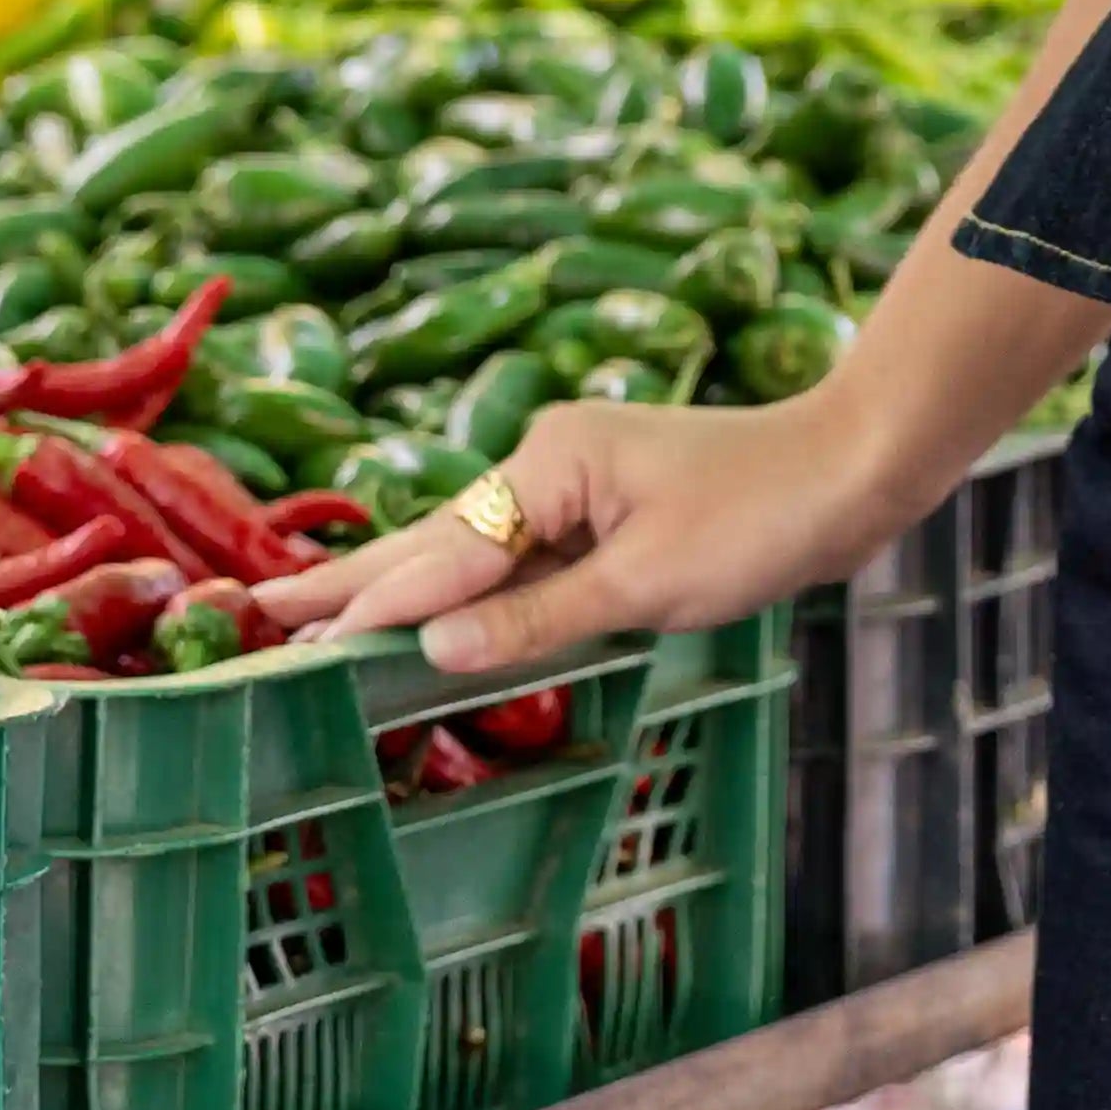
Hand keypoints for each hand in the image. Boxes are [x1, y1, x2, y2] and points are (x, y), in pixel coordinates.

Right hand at [256, 391, 898, 673]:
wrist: (851, 468)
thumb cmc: (762, 517)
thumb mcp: (648, 583)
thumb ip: (536, 619)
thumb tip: (428, 647)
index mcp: (550, 465)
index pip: (443, 554)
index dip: (367, 601)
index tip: (286, 630)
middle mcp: (548, 462)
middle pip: (437, 540)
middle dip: (355, 581)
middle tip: (258, 610)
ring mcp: (576, 482)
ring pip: (473, 549)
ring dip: (402, 587)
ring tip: (313, 613)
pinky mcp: (605, 509)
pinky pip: (519, 556)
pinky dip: (470, 589)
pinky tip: (427, 614)